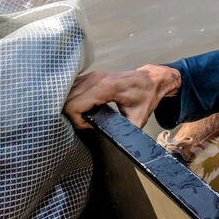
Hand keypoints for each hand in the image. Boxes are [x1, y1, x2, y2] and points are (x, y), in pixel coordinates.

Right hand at [64, 64, 180, 129]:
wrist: (151, 79)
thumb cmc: (146, 96)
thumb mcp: (139, 118)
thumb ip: (125, 131)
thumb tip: (117, 143)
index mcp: (107, 87)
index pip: (74, 105)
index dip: (77, 121)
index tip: (91, 125)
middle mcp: (96, 78)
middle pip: (66, 99)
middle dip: (72, 116)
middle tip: (88, 122)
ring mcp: (92, 75)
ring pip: (66, 93)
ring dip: (71, 107)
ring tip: (86, 115)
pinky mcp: (91, 76)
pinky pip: (72, 88)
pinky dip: (73, 100)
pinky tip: (85, 107)